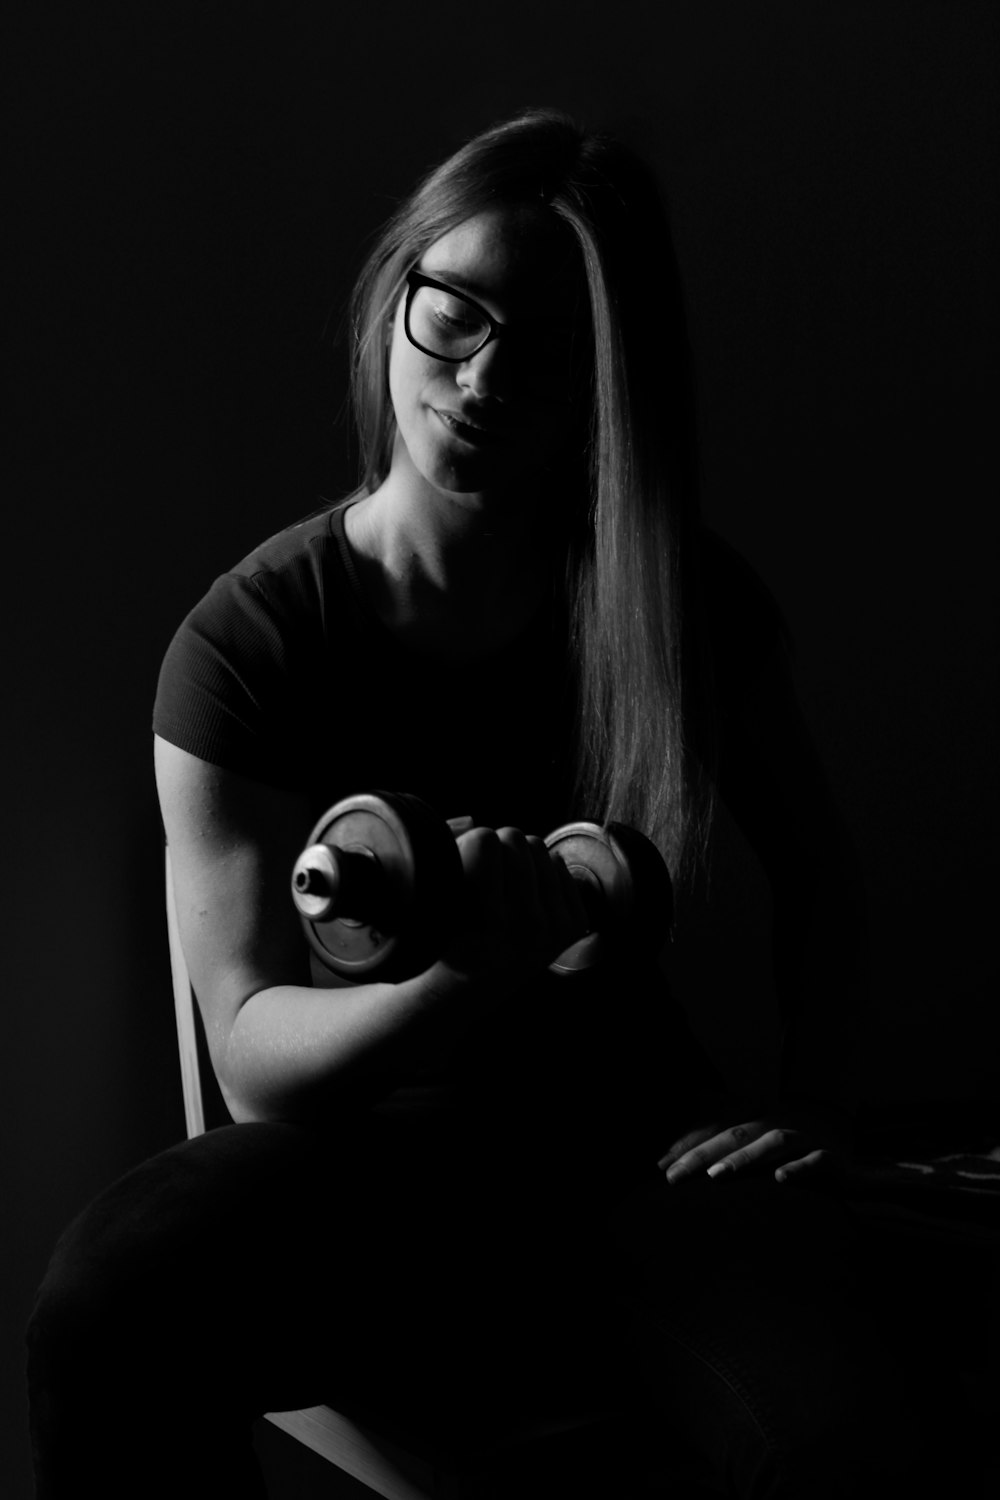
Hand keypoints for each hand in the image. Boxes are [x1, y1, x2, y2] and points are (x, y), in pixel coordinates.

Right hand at [442, 825, 589, 981]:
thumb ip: (446, 850)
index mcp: (485, 922)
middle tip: (483, 879)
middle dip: (495, 850)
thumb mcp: (432, 895)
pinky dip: (538, 872)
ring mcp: (554, 928)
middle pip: (515, 837)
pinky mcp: (572, 926)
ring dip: (517, 859)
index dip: (467, 846)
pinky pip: (557, 864)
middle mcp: (525, 928)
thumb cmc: (446, 933)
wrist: (471, 984)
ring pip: (539, 847)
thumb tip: (473, 821)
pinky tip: (522, 895)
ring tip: (501, 889)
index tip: (461, 870)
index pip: (485, 840)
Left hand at [658, 1106, 850, 1185]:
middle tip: (674, 1175)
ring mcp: (806, 1137)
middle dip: (702, 1153)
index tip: (661, 1164)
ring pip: (773, 1141)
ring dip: (744, 1157)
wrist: (853, 1151)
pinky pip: (816, 1159)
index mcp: (759, 1117)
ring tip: (716, 1176)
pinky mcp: (831, 1157)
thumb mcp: (761, 1145)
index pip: (718, 1125)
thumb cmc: (797, 1150)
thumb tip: (680, 1155)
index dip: (689, 1141)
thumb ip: (727, 1146)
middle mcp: (779, 1122)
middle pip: (737, 1132)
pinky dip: (798, 1167)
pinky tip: (780, 1179)